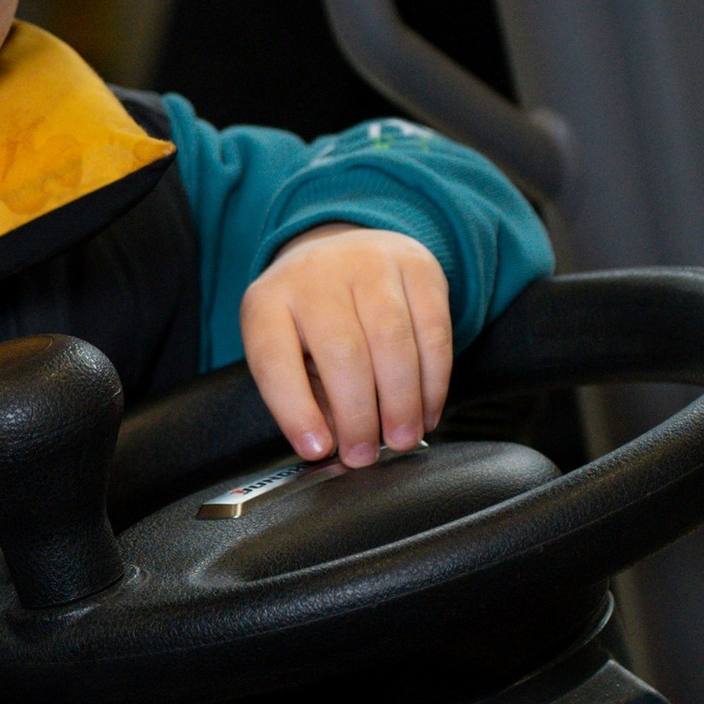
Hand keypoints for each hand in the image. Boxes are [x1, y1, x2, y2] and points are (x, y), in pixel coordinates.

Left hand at [241, 223, 451, 469]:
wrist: (345, 249)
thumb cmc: (312, 318)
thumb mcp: (289, 351)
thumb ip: (307, 397)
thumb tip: (335, 443)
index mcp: (269, 302)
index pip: (274, 359)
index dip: (295, 410)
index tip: (317, 449)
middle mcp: (317, 275)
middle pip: (342, 351)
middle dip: (359, 414)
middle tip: (366, 455)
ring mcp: (370, 264)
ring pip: (393, 340)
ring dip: (401, 401)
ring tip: (401, 438)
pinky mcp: (417, 267)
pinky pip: (433, 330)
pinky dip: (434, 380)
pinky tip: (427, 410)